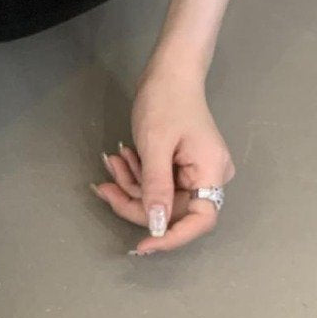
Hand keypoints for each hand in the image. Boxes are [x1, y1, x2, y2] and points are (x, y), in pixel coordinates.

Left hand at [92, 63, 234, 254]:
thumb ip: (156, 189)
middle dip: (134, 201)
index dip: (171, 238)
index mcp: (212, 173)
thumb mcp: (156, 146)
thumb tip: (156, 227)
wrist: (169, 71)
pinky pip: (155, 185)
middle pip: (171, 211)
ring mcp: (194, 173)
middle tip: (104, 187)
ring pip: (157, 199)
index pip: (200, 221)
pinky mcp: (179, 169)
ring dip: (130, 185)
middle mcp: (208, 177)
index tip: (142, 246)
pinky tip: (121, 157)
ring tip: (113, 160)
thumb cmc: (166, 101)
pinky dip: (135, 175)